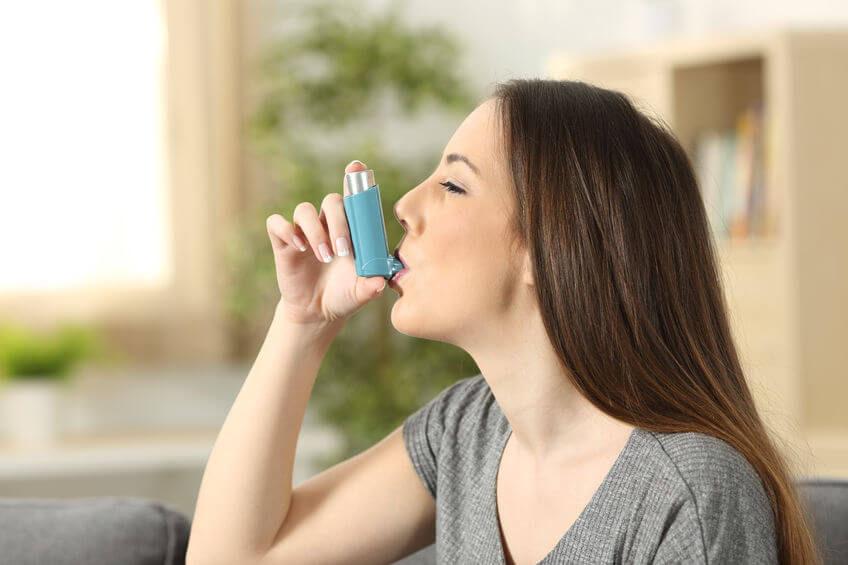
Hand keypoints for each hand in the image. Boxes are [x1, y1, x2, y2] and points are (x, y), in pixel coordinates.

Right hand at [265, 160, 387, 325]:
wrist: (317, 313)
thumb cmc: (344, 296)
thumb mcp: (360, 293)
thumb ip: (371, 286)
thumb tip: (379, 283)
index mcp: (351, 228)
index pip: (353, 197)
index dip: (354, 179)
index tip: (356, 168)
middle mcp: (327, 224)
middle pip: (332, 201)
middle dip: (338, 223)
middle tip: (342, 251)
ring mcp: (304, 231)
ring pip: (304, 210)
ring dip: (315, 231)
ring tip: (323, 256)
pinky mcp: (283, 242)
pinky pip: (277, 223)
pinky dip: (286, 231)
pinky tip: (297, 247)